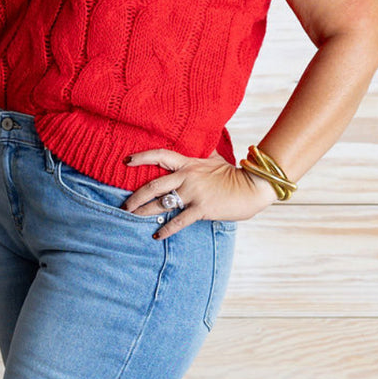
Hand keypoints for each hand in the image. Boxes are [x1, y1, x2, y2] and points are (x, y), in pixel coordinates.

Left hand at [122, 148, 277, 238]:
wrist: (253, 186)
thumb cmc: (235, 173)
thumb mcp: (216, 158)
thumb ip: (203, 152)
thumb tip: (202, 142)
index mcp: (189, 163)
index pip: (160, 155)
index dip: (141, 157)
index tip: (126, 161)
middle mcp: (187, 176)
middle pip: (153, 185)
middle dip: (135, 197)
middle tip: (124, 206)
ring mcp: (194, 193)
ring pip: (161, 203)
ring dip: (144, 212)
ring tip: (132, 219)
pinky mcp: (202, 208)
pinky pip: (179, 221)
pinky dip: (166, 229)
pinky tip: (157, 236)